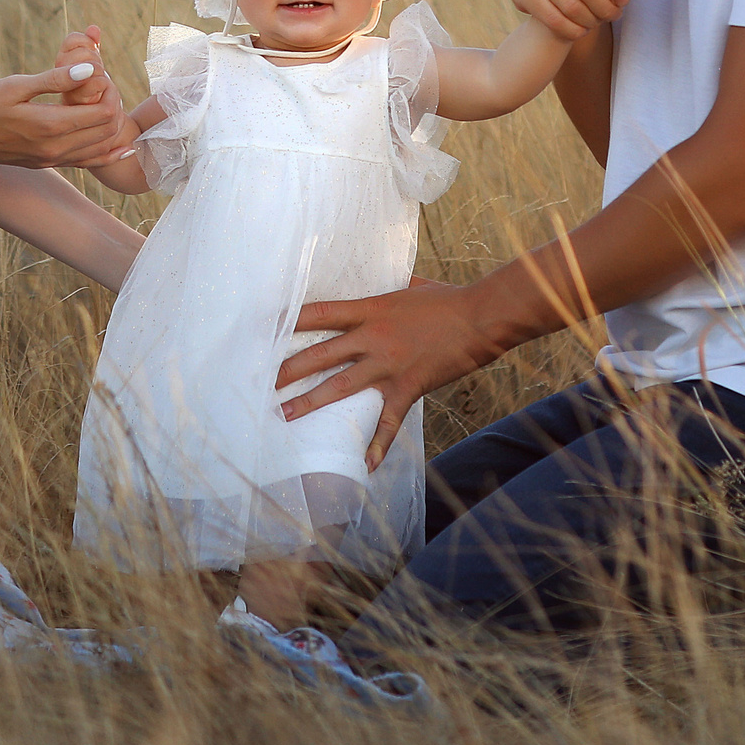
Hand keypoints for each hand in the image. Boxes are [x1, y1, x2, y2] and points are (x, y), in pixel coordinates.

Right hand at [54, 25, 142, 164]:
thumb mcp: (14, 86)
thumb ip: (55, 79)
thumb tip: (88, 70)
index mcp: (51, 125)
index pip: (104, 113)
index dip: (112, 91)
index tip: (103, 72)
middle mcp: (56, 148)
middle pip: (107, 130)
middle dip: (114, 105)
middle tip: (106, 83)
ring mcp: (53, 159)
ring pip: (101, 148)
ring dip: (113, 126)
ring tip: (110, 103)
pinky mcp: (48, 164)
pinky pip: (87, 162)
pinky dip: (108, 152)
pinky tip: (123, 145)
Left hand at [276, 281, 508, 471]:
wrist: (481, 318)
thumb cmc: (448, 299)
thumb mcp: (411, 286)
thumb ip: (388, 288)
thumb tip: (379, 279)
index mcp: (370, 310)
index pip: (319, 313)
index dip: (289, 320)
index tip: (265, 327)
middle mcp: (372, 338)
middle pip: (320, 354)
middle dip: (288, 369)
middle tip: (263, 383)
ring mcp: (388, 365)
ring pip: (340, 386)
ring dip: (310, 402)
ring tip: (285, 414)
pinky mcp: (407, 387)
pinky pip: (388, 422)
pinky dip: (377, 445)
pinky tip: (366, 465)